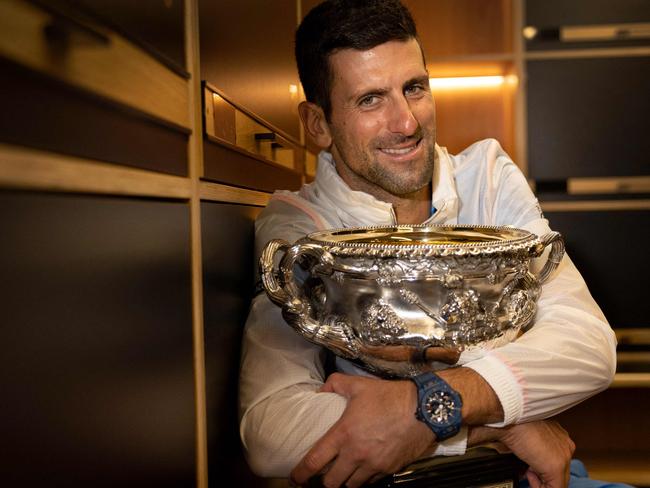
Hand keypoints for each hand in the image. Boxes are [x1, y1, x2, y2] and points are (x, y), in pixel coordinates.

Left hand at [290, 373, 435, 486]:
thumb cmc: (390, 396)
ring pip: (351, 486)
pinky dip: (363, 479)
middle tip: (322, 474)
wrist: (424, 409)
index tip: (295, 477)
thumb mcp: (359, 384)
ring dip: (344, 481)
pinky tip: (363, 469)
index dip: (301, 473)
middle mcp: (356, 454)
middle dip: (324, 481)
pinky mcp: (389, 470)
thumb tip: (321, 390)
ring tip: (342, 473)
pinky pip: (371, 483)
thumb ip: (335, 384)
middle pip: (332, 483)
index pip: (315, 461)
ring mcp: (374, 465)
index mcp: (344, 434)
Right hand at [470, 420, 574, 487]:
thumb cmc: (515, 423)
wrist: (510, 419)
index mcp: (561, 436)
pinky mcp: (556, 467)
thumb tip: (532, 464)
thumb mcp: (529, 437)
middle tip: (528, 472)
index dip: (543, 468)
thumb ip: (536, 449)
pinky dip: (540, 487)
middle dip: (542, 475)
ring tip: (527, 472)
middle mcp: (566, 446)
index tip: (532, 467)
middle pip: (560, 472)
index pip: (557, 460)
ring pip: (559, 481)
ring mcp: (564, 456)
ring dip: (541, 481)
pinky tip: (528, 475)